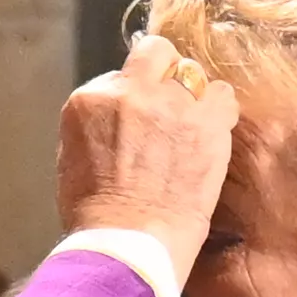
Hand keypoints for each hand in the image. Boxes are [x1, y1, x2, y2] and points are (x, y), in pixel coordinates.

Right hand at [56, 30, 235, 277]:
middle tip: (167, 103)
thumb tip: (120, 116)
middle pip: (157, 54)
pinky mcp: (208, 122)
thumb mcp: (73, 157)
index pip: (117, 76)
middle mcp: (131, 91)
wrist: (129, 243)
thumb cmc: (93, 215)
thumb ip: (98, 124)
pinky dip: (219, 109)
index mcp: (90, 100)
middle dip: (162, 71)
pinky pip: (223, 94)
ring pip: (193, 71)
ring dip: (192, 93)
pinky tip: (213, 130)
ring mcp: (173, 103)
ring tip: (191, 123)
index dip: (131, 95)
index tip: (136, 116)